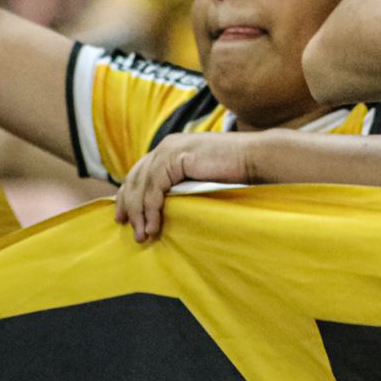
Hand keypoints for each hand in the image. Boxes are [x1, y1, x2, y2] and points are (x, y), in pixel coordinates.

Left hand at [114, 132, 256, 241]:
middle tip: (129, 229)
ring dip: (140, 213)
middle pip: (135, 178)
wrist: (255, 158)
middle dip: (128, 206)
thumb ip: (181, 182)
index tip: (125, 217)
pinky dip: (151, 210)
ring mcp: (170, 149)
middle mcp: (166, 145)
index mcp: (171, 147)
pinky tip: (154, 225)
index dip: (129, 195)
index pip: (140, 172)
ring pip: (142, 185)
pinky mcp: (176, 158)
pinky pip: (154, 188)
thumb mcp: (199, 176)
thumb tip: (164, 205)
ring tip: (142, 235)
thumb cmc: (235, 171)